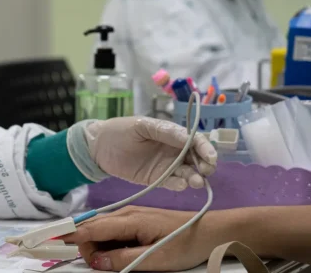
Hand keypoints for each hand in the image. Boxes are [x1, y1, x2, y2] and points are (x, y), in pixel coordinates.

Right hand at [62, 206, 223, 270]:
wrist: (214, 230)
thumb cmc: (187, 243)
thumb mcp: (156, 258)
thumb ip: (124, 260)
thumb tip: (96, 262)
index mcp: (128, 219)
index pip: (90, 229)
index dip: (68, 235)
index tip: (48, 241)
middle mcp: (125, 213)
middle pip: (89, 228)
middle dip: (84, 247)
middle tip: (99, 267)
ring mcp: (130, 215)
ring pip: (99, 229)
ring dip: (96, 246)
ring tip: (110, 263)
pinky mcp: (135, 220)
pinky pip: (111, 230)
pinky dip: (106, 243)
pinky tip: (117, 254)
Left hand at [86, 117, 216, 189]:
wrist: (99, 147)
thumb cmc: (120, 130)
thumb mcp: (142, 126)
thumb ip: (165, 131)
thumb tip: (189, 138)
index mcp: (173, 134)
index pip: (195, 141)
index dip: (206, 148)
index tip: (211, 157)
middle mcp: (174, 151)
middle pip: (197, 159)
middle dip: (205, 165)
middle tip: (205, 170)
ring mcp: (166, 166)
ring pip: (188, 173)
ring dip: (195, 177)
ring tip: (196, 181)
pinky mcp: (157, 179)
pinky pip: (172, 183)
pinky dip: (179, 185)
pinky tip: (181, 185)